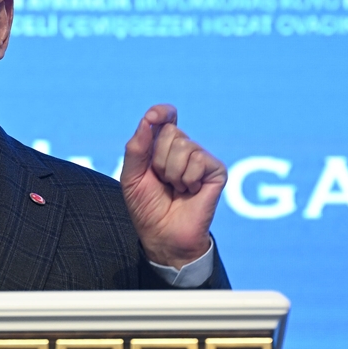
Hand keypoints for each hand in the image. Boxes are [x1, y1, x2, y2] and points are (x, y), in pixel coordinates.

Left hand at [119, 104, 226, 267]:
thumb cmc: (147, 207)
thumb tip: (148, 120)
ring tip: (175, 188)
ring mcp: (201, 159)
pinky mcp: (216, 171)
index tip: (155, 116)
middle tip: (162, 179)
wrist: (163, 235)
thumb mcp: (131, 176)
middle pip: (170, 132)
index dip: (161, 112)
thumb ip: (136, 148)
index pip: (165, 118)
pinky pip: (198, 160)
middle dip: (158, 159)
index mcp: (161, 147)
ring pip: (184, 146)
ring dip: (172, 172)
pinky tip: (190, 191)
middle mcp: (183, 149)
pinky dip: (188, 178)